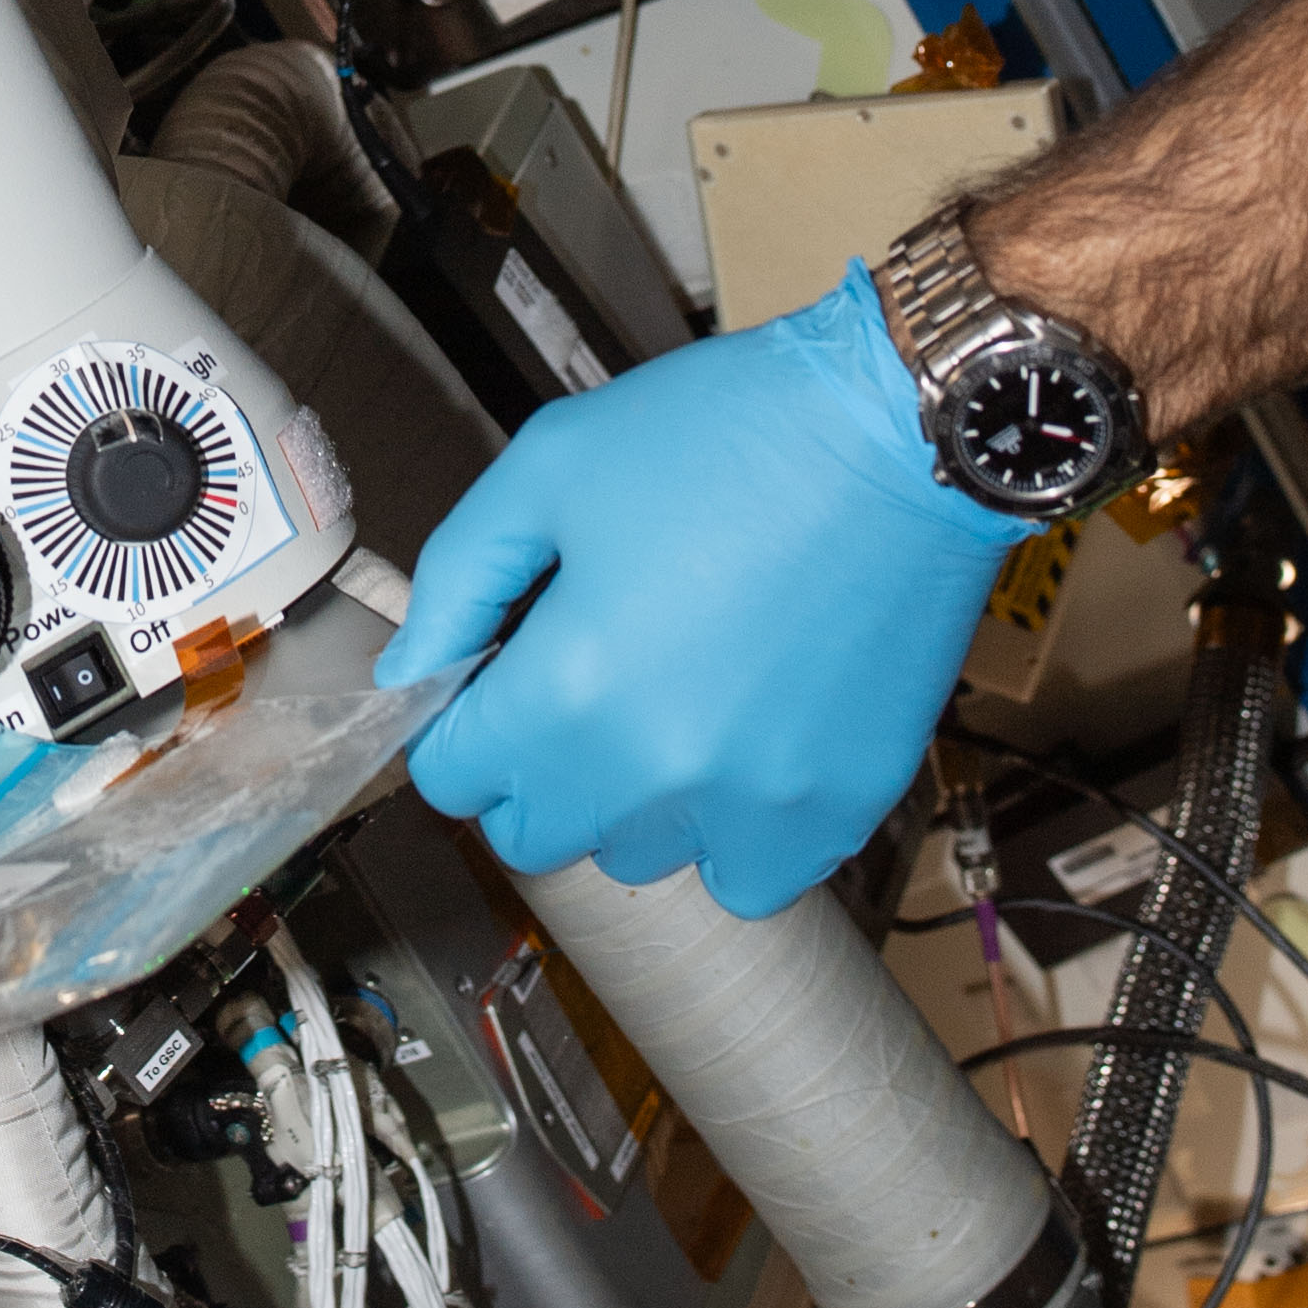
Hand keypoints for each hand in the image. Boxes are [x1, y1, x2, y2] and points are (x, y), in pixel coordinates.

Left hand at [379, 264, 1016, 917]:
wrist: (897, 431)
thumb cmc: (731, 432)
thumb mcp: (549, 468)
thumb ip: (458, 582)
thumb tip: (411, 672)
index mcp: (572, 687)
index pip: (453, 779)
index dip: (461, 722)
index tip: (494, 683)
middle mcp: (658, 768)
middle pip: (536, 832)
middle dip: (535, 763)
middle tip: (583, 677)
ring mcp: (755, 802)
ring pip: (640, 855)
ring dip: (634, 797)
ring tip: (676, 691)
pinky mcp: (837, 809)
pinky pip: (748, 876)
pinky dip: (731, 832)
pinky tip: (742, 741)